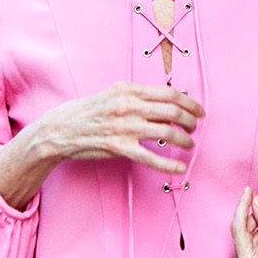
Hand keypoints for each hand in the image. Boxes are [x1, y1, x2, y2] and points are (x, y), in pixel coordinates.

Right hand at [0, 82, 204, 208]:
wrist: (59, 130)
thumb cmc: (86, 113)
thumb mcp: (111, 94)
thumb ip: (136, 96)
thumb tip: (164, 101)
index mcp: (128, 89)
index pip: (169, 93)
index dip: (189, 103)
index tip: (198, 111)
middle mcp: (127, 105)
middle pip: (172, 111)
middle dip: (190, 121)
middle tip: (194, 128)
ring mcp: (123, 126)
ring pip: (166, 132)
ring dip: (183, 140)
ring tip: (188, 145)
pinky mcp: (118, 147)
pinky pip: (151, 157)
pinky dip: (169, 164)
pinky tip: (179, 168)